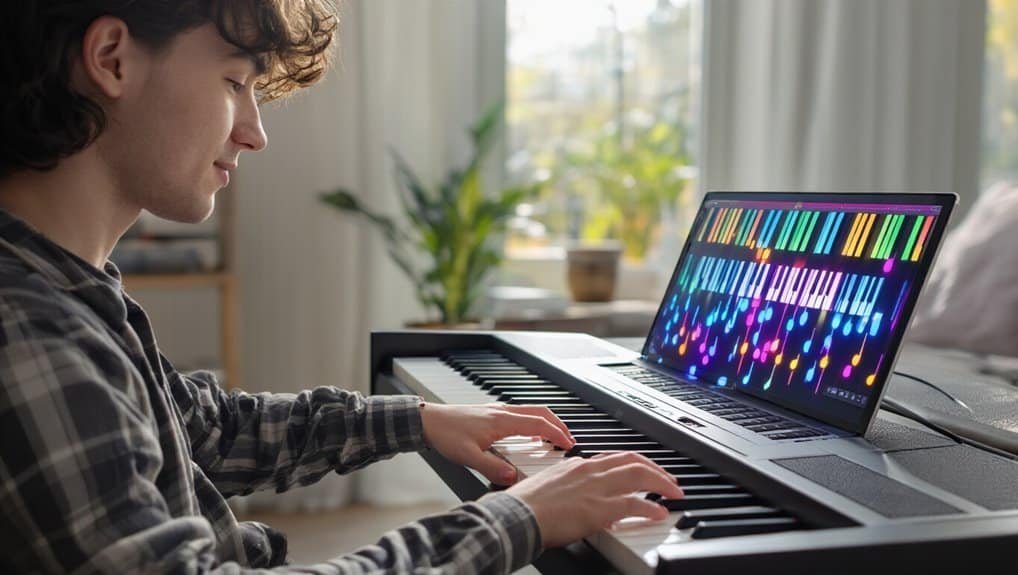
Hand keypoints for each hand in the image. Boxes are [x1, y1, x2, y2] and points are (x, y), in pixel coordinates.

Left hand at [420, 402, 574, 484]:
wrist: (429, 421)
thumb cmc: (446, 434)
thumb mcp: (468, 456)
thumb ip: (491, 468)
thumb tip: (512, 478)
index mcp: (502, 421)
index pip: (538, 424)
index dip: (557, 434)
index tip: (569, 445)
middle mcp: (503, 412)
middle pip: (540, 412)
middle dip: (558, 425)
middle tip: (569, 439)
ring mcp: (498, 410)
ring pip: (531, 411)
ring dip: (547, 422)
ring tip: (555, 437)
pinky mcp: (492, 413)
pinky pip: (521, 414)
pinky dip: (534, 422)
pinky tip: (530, 435)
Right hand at [507, 452, 684, 547]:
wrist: (516, 515)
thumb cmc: (525, 506)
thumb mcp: (550, 488)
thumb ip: (570, 489)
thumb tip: (583, 502)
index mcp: (577, 465)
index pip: (614, 457)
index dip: (636, 463)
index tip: (646, 471)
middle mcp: (589, 470)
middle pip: (633, 460)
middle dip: (656, 469)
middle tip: (669, 480)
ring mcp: (595, 488)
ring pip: (639, 476)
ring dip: (661, 483)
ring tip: (673, 492)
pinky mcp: (599, 509)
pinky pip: (634, 505)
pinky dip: (651, 508)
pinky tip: (660, 513)